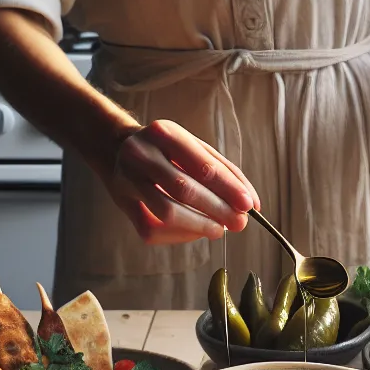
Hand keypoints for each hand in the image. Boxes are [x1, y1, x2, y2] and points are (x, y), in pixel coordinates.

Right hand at [89, 119, 258, 244]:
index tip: (248, 206)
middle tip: (239, 223)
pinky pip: (152, 229)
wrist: (117, 149)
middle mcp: (141, 154)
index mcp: (164, 134)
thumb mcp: (194, 147)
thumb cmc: (167, 151)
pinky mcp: (122, 204)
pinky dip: (179, 235)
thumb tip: (252, 204)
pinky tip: (195, 231)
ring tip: (219, 229)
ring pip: (167, 211)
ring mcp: (127, 179)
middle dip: (217, 209)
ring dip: (199, 226)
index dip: (228, 188)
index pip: (202, 165)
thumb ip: (224, 172)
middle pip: (184, 189)